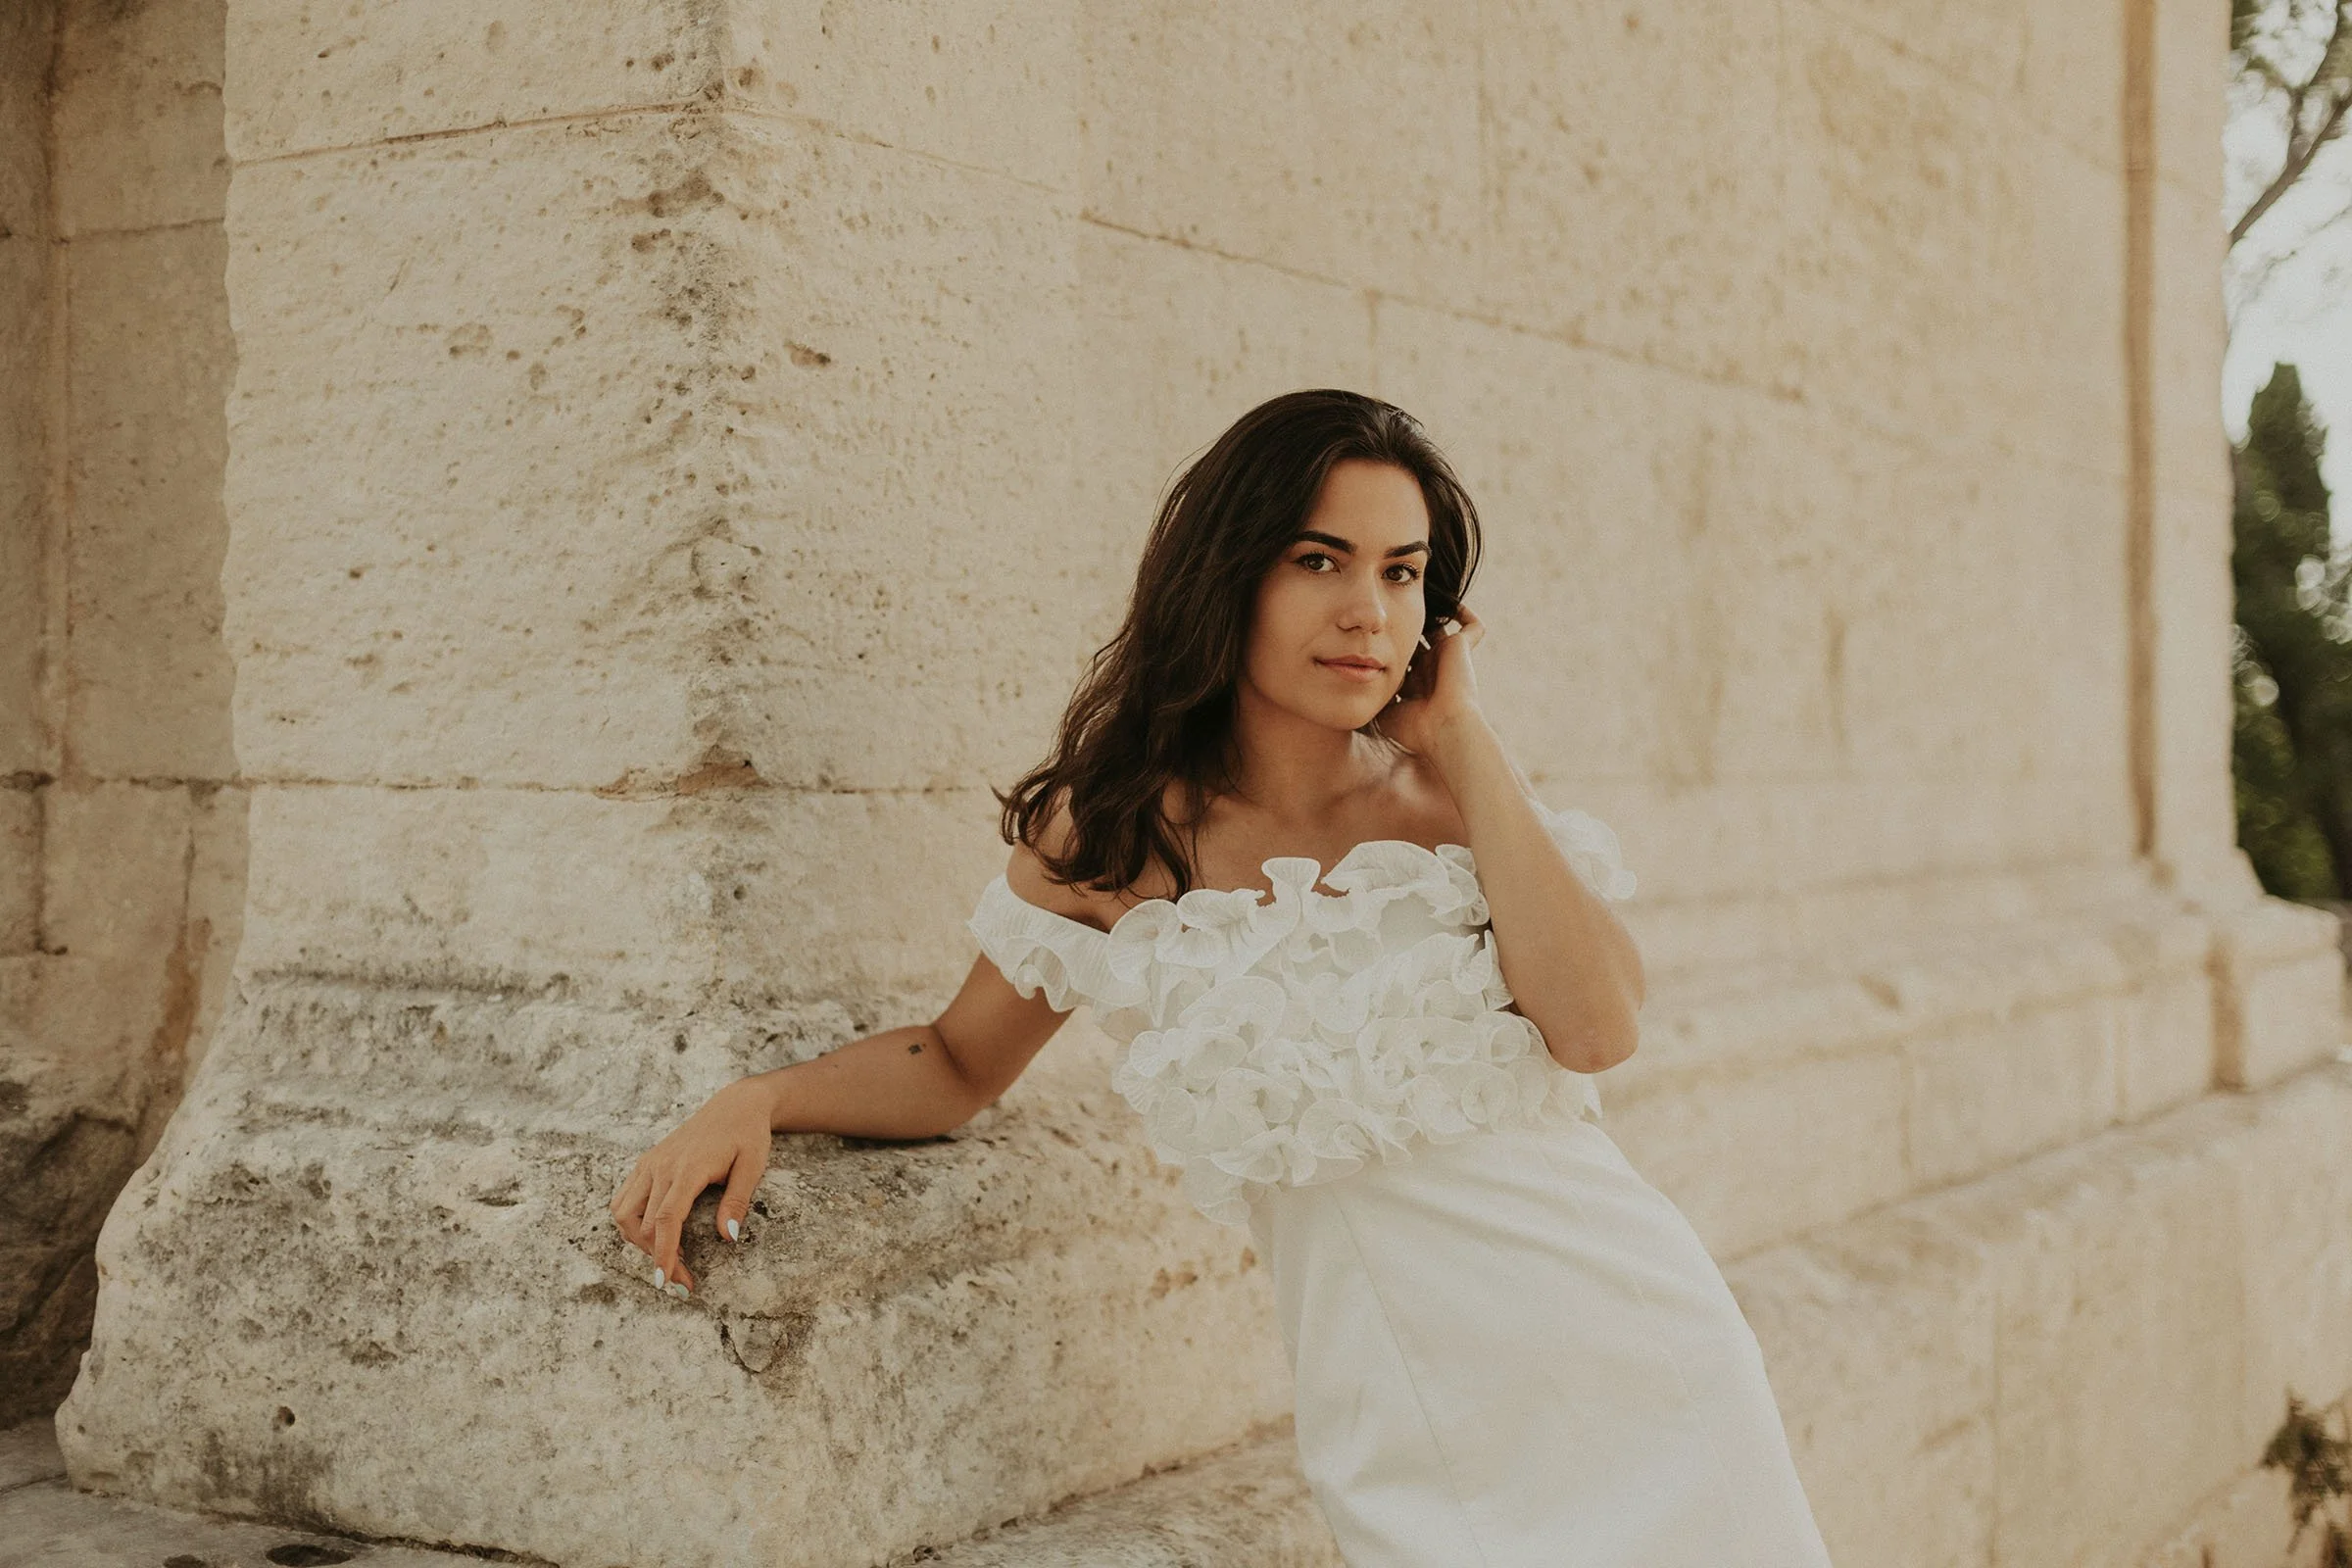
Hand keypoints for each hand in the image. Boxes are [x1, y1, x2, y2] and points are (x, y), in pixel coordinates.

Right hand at [608, 1077, 774, 1295]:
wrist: (735, 1105)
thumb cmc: (747, 1135)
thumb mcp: (752, 1167)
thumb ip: (737, 1201)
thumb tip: (728, 1237)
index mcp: (688, 1168)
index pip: (666, 1219)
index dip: (663, 1253)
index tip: (667, 1281)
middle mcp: (661, 1166)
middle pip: (642, 1223)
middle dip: (657, 1257)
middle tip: (682, 1280)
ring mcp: (650, 1163)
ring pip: (623, 1213)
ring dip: (638, 1241)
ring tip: (667, 1256)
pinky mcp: (646, 1163)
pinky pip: (624, 1199)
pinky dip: (632, 1223)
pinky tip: (655, 1234)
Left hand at [1374, 602, 1485, 757]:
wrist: (1444, 728)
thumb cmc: (1415, 728)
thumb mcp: (1385, 715)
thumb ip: (1372, 698)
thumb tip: (1355, 686)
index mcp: (1415, 685)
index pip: (1400, 661)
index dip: (1387, 651)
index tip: (1369, 639)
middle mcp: (1431, 669)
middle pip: (1415, 643)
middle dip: (1401, 630)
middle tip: (1384, 612)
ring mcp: (1448, 658)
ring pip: (1439, 630)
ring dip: (1427, 617)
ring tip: (1412, 600)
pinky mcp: (1463, 649)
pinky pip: (1473, 627)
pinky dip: (1465, 613)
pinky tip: (1450, 604)